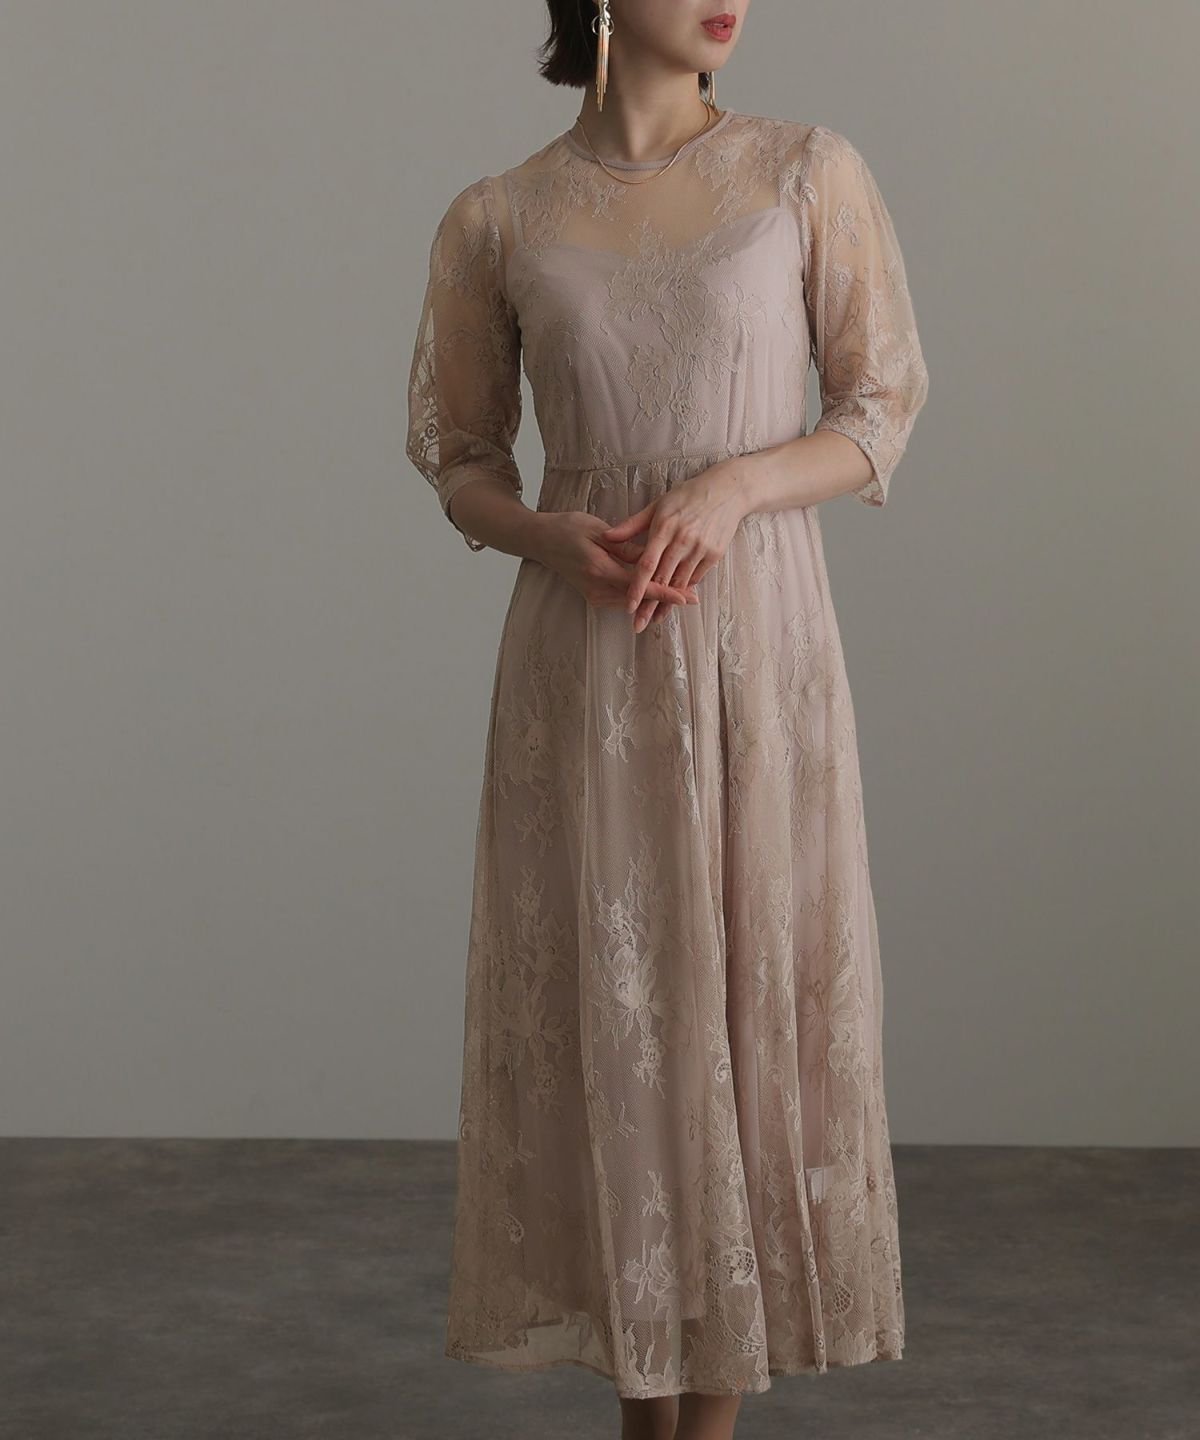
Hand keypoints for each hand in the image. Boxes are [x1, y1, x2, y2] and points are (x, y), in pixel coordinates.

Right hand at [531, 510, 700, 613]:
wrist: (541, 541)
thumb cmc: (568, 528)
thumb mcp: (597, 531)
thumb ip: (624, 547)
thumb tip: (651, 558)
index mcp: (598, 569)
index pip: (639, 586)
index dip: (665, 591)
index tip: (687, 596)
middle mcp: (597, 589)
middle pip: (639, 600)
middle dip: (666, 599)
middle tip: (694, 596)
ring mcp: (595, 596)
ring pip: (632, 603)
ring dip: (656, 600)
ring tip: (683, 593)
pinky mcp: (595, 597)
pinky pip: (624, 600)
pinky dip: (642, 597)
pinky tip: (659, 591)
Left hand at [597, 461, 747, 631]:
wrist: (727, 491)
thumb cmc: (687, 496)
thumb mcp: (658, 505)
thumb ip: (631, 525)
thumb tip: (606, 537)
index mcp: (664, 528)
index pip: (646, 564)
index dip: (636, 587)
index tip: (628, 606)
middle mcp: (682, 540)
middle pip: (662, 579)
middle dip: (649, 605)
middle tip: (638, 625)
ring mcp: (700, 548)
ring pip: (680, 582)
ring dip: (667, 603)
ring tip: (655, 619)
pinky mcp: (714, 554)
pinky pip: (696, 577)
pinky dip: (684, 588)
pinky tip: (675, 600)